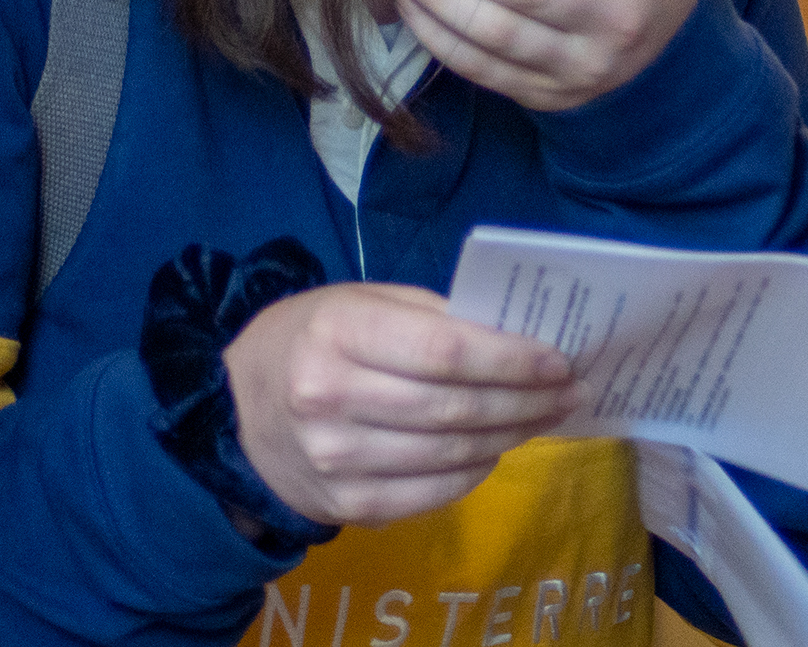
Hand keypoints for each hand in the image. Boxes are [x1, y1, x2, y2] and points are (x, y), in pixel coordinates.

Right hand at [224, 282, 582, 525]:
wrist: (236, 412)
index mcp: (340, 333)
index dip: (511, 359)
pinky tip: (496, 450)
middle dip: (526, 402)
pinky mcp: (347, 505)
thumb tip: (517, 337)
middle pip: (455, 408)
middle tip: (571, 391)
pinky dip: (475, 472)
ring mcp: (337, 460)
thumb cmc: (313, 339)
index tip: (559, 360)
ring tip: (546, 417)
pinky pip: (432, 493)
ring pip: (452, 455)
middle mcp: (332, 398)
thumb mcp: (360, 302)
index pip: (445, 351)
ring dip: (511, 437)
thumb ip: (433, 315)